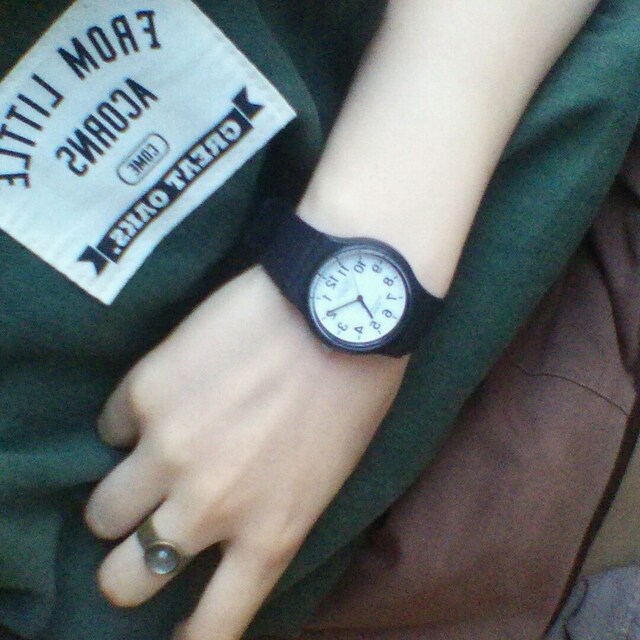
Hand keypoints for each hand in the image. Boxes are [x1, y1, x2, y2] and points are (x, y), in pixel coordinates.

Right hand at [85, 266, 407, 639]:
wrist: (335, 305)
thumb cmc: (353, 391)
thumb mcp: (328, 477)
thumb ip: (270, 517)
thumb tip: (226, 532)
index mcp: (269, 533)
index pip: (214, 624)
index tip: (178, 635)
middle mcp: (208, 506)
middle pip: (127, 577)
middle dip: (129, 570)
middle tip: (144, 542)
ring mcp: (168, 449)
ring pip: (103, 512)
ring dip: (119, 500)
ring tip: (141, 473)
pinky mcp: (146, 392)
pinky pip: (112, 428)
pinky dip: (131, 424)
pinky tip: (161, 402)